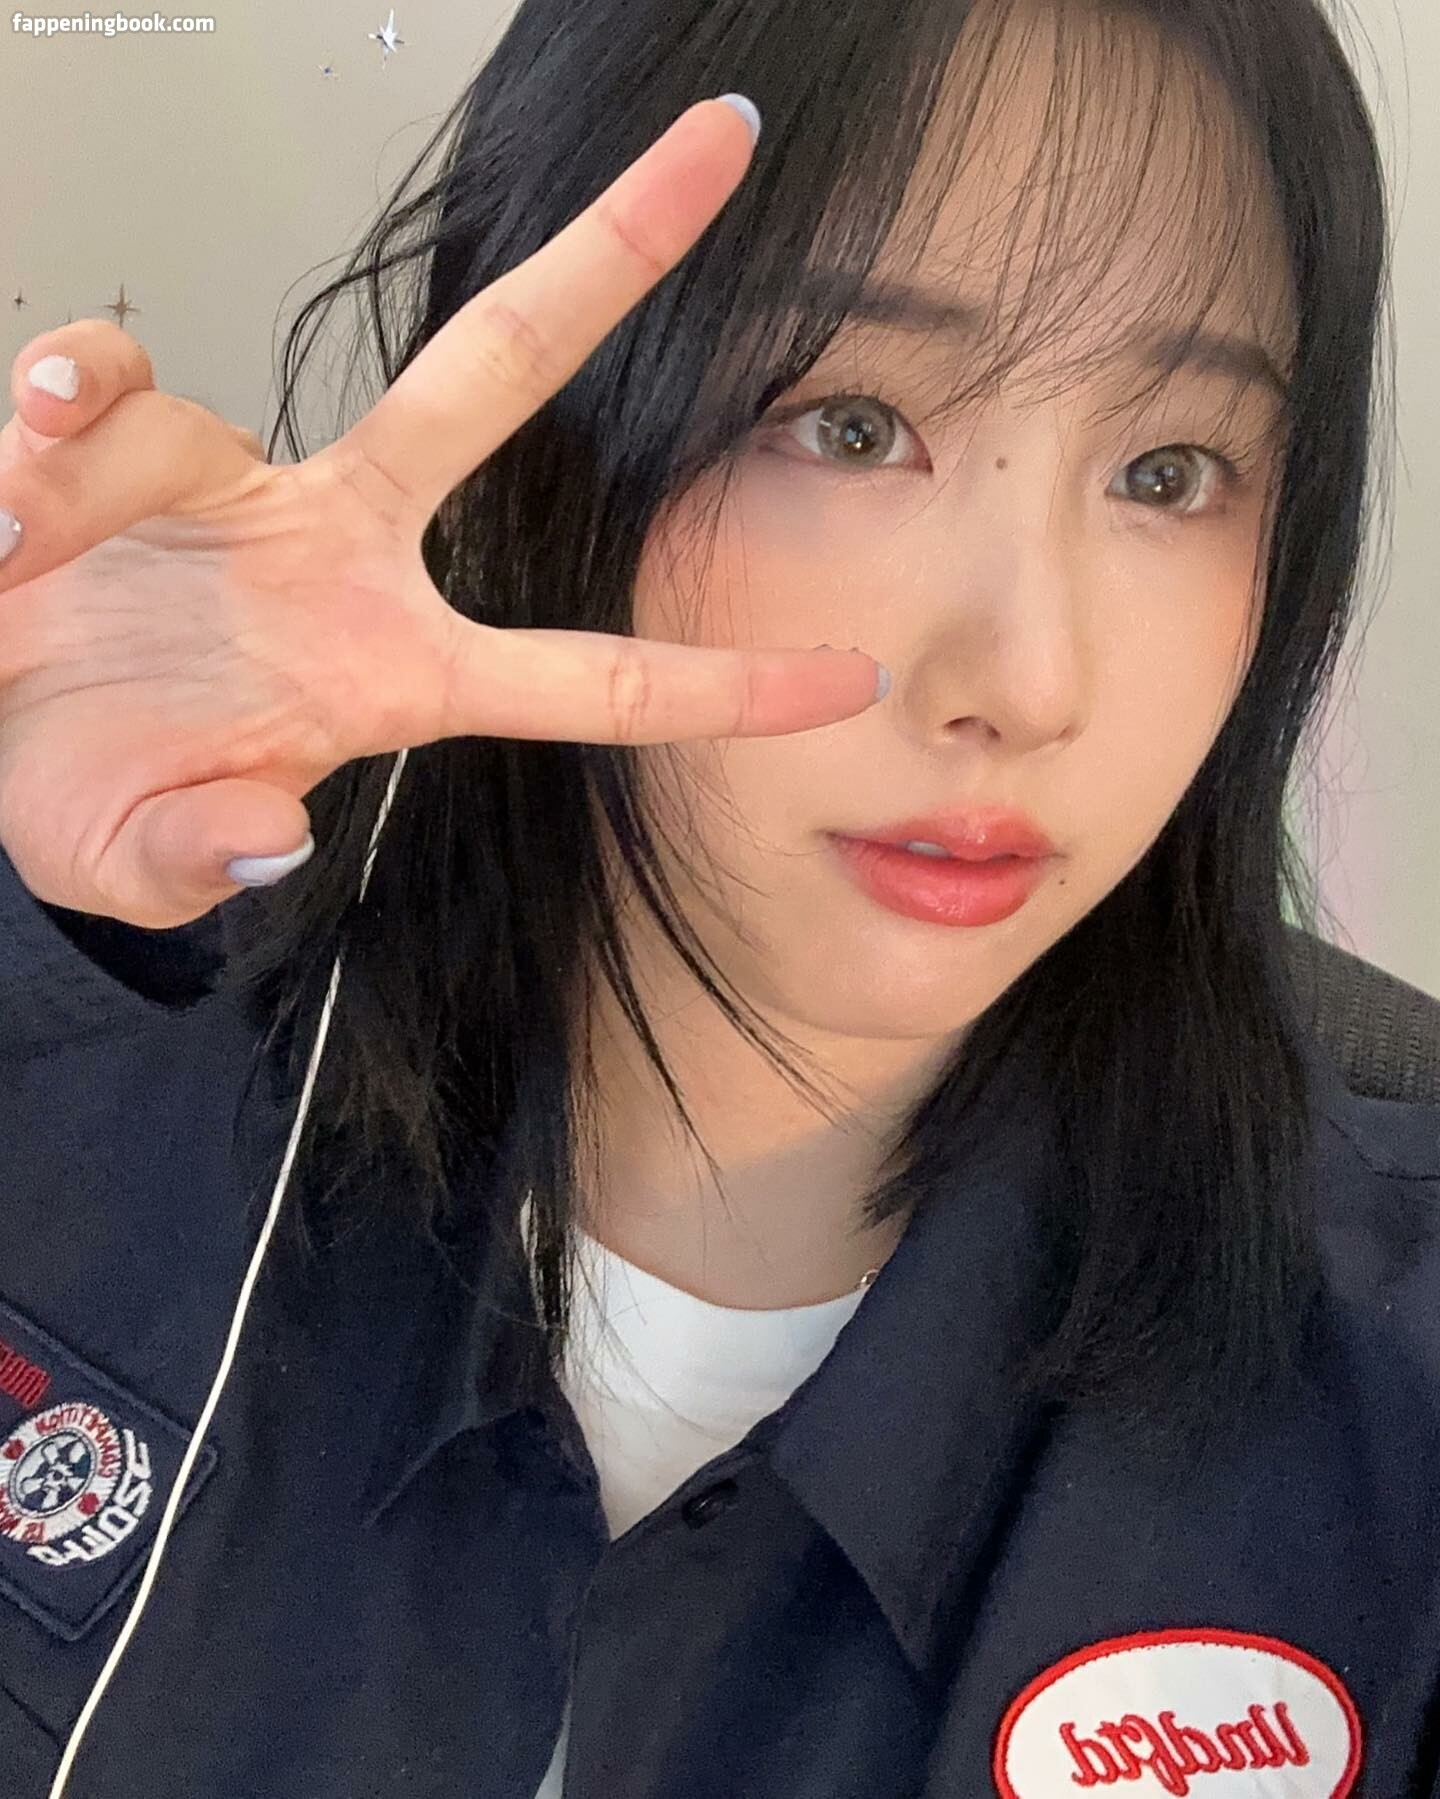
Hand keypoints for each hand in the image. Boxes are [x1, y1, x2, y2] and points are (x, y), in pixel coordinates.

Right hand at [0, 98, 882, 928]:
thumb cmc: (88, 787)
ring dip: (98, 471)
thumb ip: (203, 862)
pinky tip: (9, 492)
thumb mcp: (139, 861)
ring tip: (16, 546)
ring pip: (209, 412)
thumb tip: (273, 829)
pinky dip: (55, 416)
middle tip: (720, 146)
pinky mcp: (131, 442)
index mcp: (393, 673)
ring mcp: (248, 484)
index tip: (851, 679)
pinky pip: (109, 389)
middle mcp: (348, 553)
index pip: (593, 679)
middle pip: (502, 372)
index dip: (722, 686)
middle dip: (612, 257)